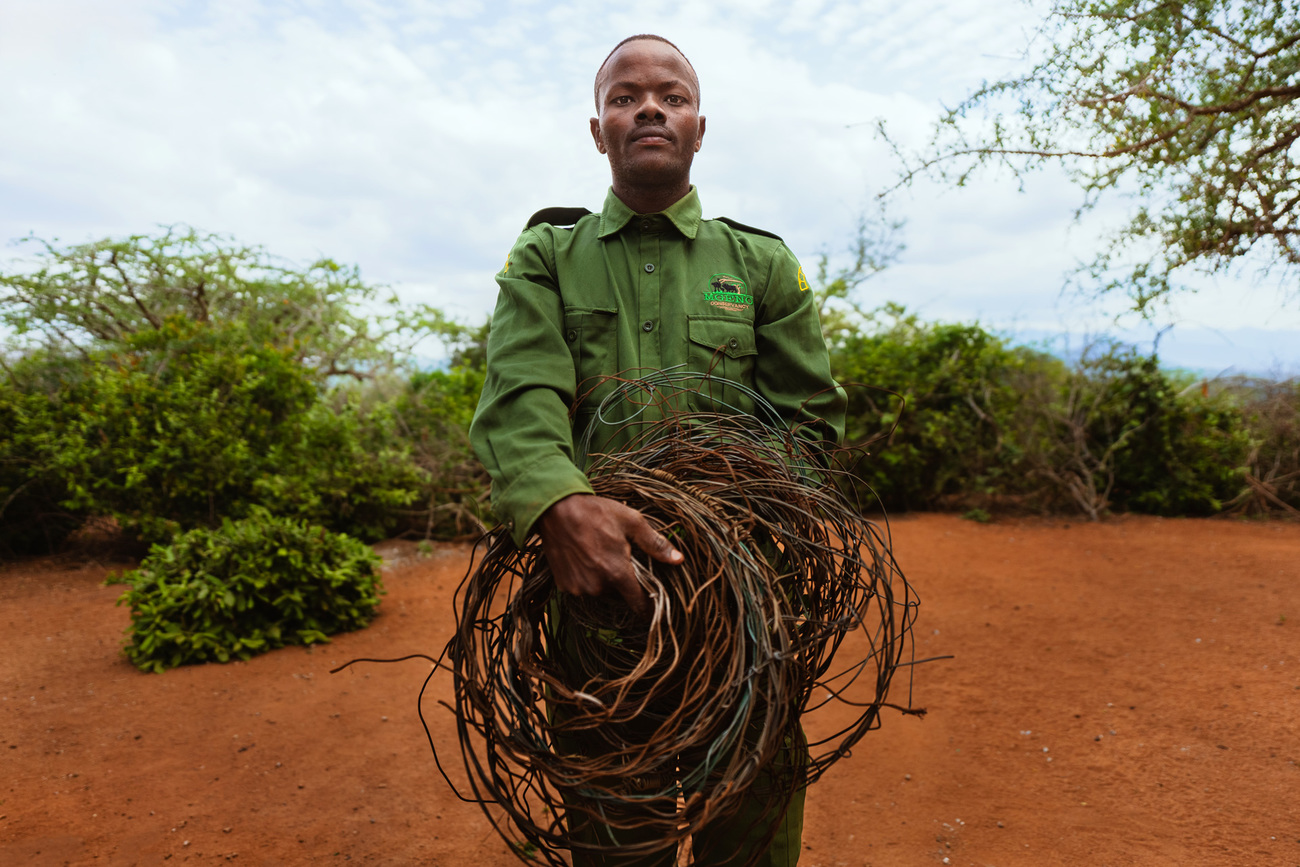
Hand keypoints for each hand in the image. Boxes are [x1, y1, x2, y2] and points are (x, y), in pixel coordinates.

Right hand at [537, 494, 682, 616]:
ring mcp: (578, 588)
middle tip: (620, 558)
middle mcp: (597, 586)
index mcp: (617, 573)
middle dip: (623, 581)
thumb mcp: (631, 522)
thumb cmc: (596, 512)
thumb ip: (655, 544)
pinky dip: (587, 577)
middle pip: (619, 594)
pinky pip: (583, 588)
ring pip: (601, 591)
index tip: (655, 606)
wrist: (555, 509)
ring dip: (604, 579)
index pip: (639, 604)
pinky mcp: (564, 585)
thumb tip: (678, 560)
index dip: (649, 607)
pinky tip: (585, 558)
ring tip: (600, 555)